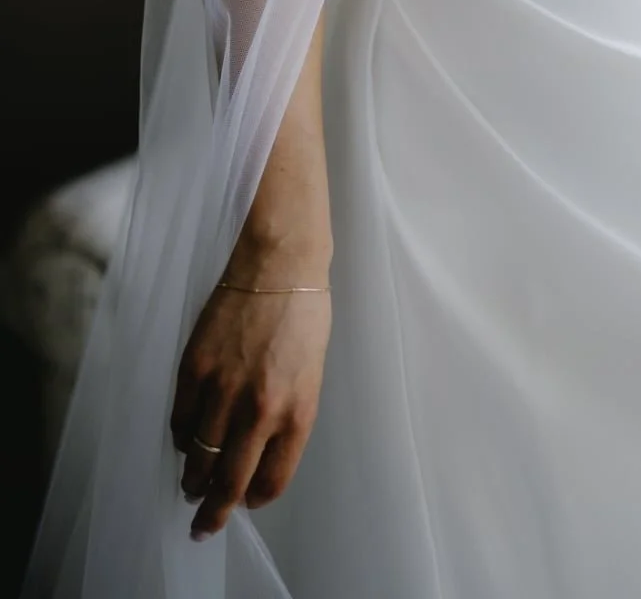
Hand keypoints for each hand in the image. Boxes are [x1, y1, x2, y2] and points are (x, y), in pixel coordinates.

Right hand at [170, 258, 332, 540]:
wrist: (279, 264)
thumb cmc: (303, 316)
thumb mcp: (311, 374)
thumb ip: (288, 418)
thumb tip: (258, 454)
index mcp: (297, 411)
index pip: (272, 481)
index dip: (256, 498)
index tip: (247, 502)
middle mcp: (259, 409)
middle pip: (228, 482)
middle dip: (214, 513)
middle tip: (203, 525)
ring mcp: (223, 390)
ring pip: (197, 459)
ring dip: (192, 480)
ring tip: (192, 486)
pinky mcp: (194, 369)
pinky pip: (179, 423)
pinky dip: (182, 440)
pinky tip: (187, 440)